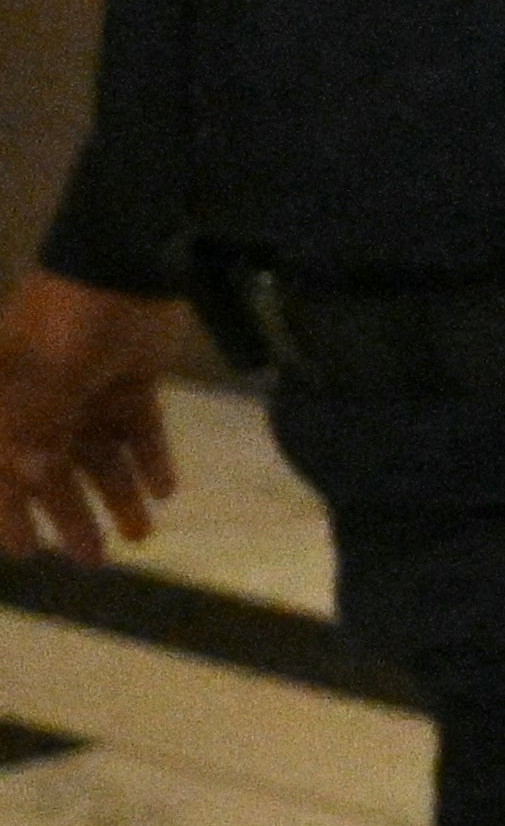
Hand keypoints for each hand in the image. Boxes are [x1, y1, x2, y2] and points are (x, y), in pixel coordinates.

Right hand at [0, 275, 182, 563]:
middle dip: (72, 516)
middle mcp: (41, 400)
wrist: (126, 264)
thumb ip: (31, 437)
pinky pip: (138, 429)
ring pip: (99, 456)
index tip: (26, 554)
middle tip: (95, 561)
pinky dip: (152, 460)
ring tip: (141, 538)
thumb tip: (27, 482)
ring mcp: (87, 390)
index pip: (1, 467)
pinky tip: (166, 493)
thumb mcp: (40, 385)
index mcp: (4, 401)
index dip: (9, 512)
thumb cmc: (67, 325)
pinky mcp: (131, 379)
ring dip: (118, 496)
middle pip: (53, 469)